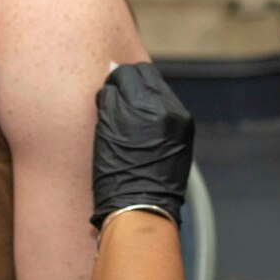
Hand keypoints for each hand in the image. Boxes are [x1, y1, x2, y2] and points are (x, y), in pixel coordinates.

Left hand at [92, 63, 193, 228]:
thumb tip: (140, 99)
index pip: (154, 79)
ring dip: (110, 91)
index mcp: (179, 116)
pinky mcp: (114, 119)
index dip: (138, 82)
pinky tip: (101, 116)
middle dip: (123, 79)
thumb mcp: (172, 146)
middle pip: (136, 72)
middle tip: (114, 91)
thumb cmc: (154, 186)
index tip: (129, 91)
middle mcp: (161, 108)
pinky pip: (104, 96)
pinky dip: (101, 102)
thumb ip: (160, 119)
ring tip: (107, 108)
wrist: (141, 206)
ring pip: (117, 81)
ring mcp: (136, 111)